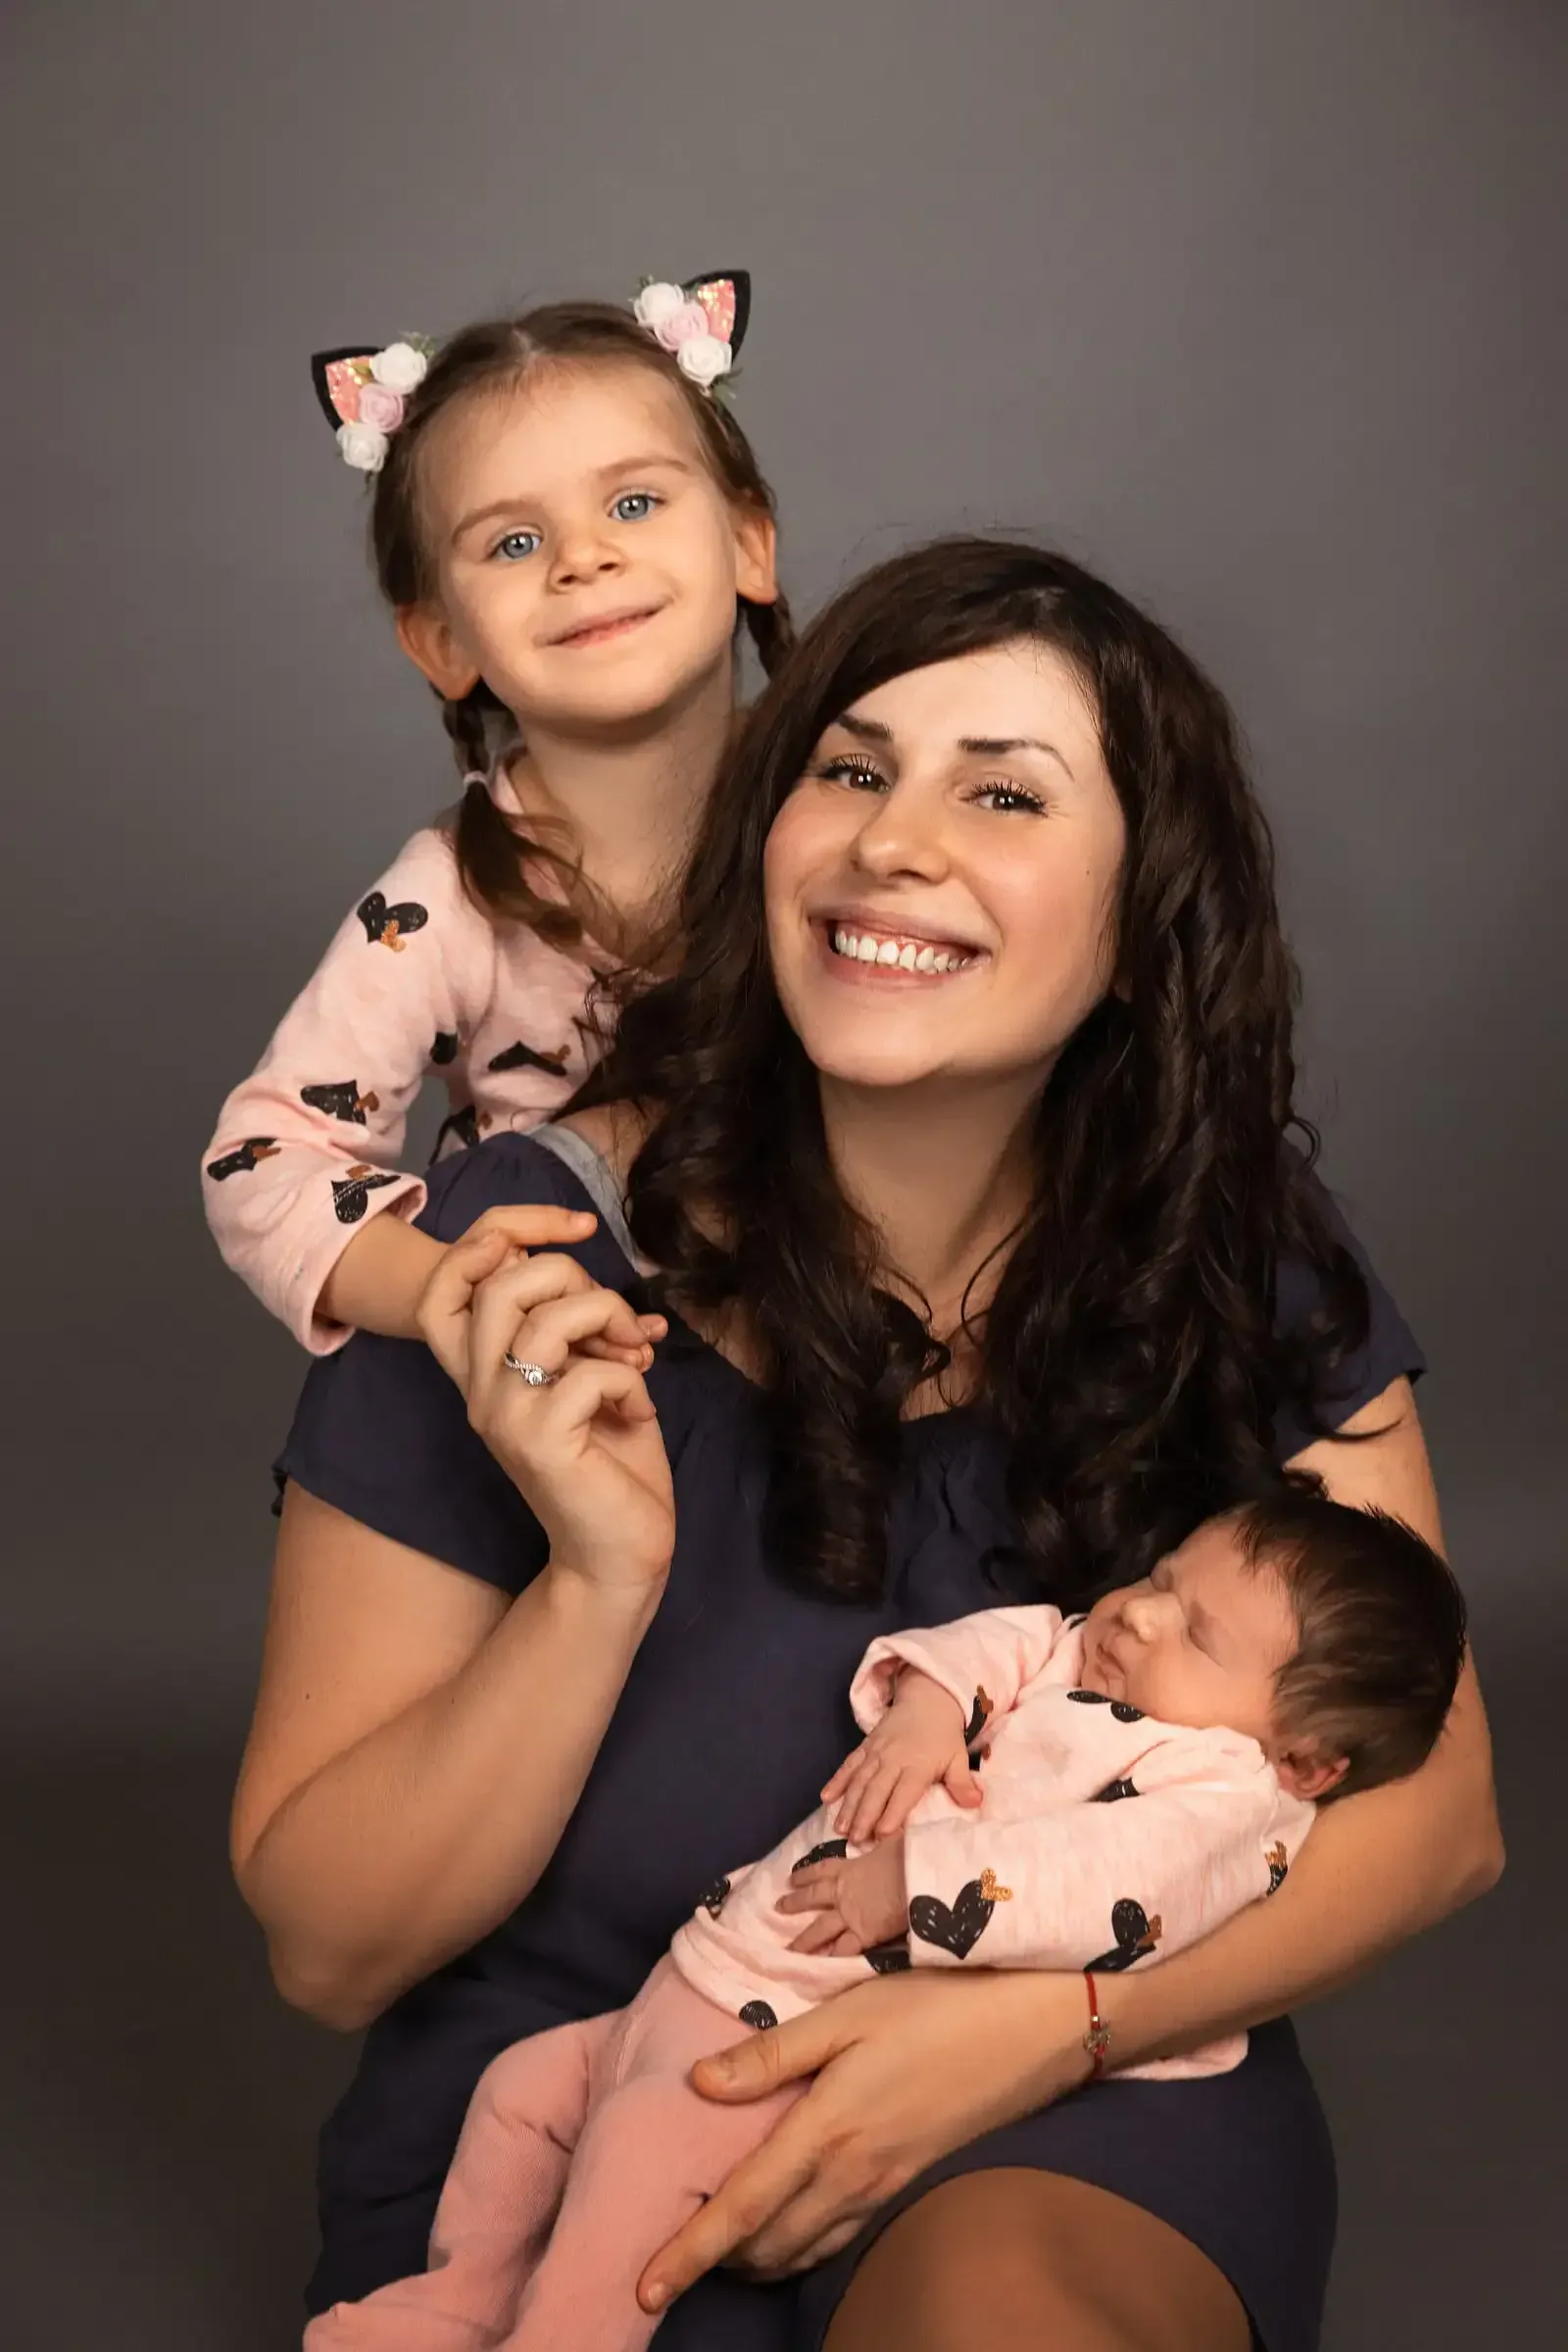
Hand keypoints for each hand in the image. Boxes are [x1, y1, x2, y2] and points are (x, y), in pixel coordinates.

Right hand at [418, 1223, 673, 1594]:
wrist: (617, 1556)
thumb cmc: (609, 1466)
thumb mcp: (584, 1379)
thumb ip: (569, 1330)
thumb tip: (578, 1269)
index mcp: (482, 1374)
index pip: (440, 1290)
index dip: (486, 1245)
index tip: (556, 1244)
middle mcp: (479, 1392)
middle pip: (498, 1284)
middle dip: (572, 1277)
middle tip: (615, 1322)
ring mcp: (505, 1416)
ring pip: (548, 1318)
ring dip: (610, 1321)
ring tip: (635, 1356)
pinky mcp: (542, 1441)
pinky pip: (591, 1371)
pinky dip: (630, 1379)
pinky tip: (638, 1411)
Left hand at [636, 1969, 1095, 2310]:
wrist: (1032, 2029)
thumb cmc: (935, 2005)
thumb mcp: (848, 2013)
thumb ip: (772, 2054)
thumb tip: (699, 2083)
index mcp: (829, 2129)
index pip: (743, 2207)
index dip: (690, 2251)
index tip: (644, 2286)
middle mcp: (853, 2173)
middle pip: (767, 2244)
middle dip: (715, 2262)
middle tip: (668, 2260)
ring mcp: (885, 2186)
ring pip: (803, 2249)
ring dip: (755, 2259)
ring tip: (716, 2252)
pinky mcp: (907, 2182)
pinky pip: (838, 2236)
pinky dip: (798, 2248)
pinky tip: (785, 2231)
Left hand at [775, 1836, 906, 1954]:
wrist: (916, 1879)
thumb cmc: (908, 1856)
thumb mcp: (892, 1841)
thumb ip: (885, 1840)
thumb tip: (887, 1833)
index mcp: (850, 1868)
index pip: (822, 1870)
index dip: (805, 1873)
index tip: (791, 1878)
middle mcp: (843, 1892)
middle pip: (813, 1898)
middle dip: (795, 1902)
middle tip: (778, 1907)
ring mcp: (849, 1915)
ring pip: (819, 1929)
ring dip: (803, 1940)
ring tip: (789, 1951)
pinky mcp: (862, 1935)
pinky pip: (843, 1950)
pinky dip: (832, 1959)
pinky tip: (820, 1968)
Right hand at [821, 1669, 980, 1841]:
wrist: (927, 1700)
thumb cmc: (943, 1737)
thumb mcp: (958, 1758)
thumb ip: (963, 1783)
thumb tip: (976, 1803)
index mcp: (918, 1765)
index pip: (904, 1792)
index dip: (893, 1812)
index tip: (882, 1834)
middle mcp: (893, 1759)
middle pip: (876, 1790)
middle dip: (864, 1815)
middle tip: (854, 1840)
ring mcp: (876, 1752)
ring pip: (859, 1781)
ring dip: (848, 1804)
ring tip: (839, 1828)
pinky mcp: (865, 1746)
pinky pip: (849, 1764)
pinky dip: (837, 1780)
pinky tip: (826, 1797)